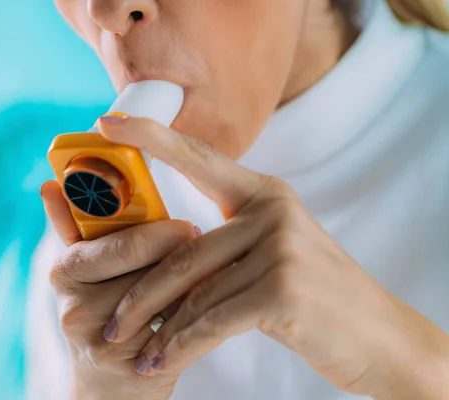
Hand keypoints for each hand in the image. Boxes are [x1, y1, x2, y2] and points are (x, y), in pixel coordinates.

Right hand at [40, 181, 199, 399]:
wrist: (108, 385)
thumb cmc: (103, 313)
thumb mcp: (85, 271)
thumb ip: (75, 227)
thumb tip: (50, 184)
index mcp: (65, 271)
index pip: (124, 244)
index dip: (162, 233)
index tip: (186, 227)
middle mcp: (77, 308)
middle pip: (151, 272)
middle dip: (183, 257)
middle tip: (204, 248)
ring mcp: (103, 342)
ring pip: (168, 299)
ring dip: (195, 284)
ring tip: (205, 274)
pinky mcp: (133, 368)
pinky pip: (178, 330)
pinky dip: (196, 314)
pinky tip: (202, 307)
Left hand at [98, 115, 448, 399]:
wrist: (377, 335)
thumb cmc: (313, 296)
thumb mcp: (271, 255)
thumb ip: (225, 247)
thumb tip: (160, 261)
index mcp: (264, 194)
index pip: (200, 158)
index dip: (152, 137)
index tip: (109, 122)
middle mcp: (272, 212)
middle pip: (184, 252)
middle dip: (140, 295)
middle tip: (110, 324)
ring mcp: (280, 248)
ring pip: (195, 292)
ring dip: (159, 329)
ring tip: (132, 351)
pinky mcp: (283, 289)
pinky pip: (213, 321)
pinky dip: (182, 347)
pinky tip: (162, 363)